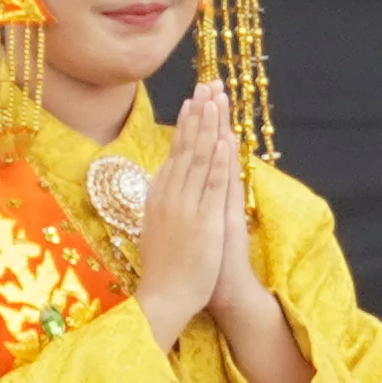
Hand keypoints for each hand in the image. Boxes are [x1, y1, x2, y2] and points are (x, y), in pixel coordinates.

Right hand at [135, 80, 248, 341]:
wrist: (164, 298)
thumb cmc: (164, 269)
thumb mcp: (157, 229)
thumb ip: (163, 205)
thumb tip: (165, 186)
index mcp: (159, 196)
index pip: (175, 152)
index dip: (185, 124)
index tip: (193, 100)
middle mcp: (169, 196)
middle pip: (186, 147)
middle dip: (199, 114)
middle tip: (207, 84)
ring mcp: (185, 207)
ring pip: (199, 159)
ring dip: (209, 127)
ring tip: (216, 100)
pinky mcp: (202, 221)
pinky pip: (212, 184)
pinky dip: (218, 160)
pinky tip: (224, 139)